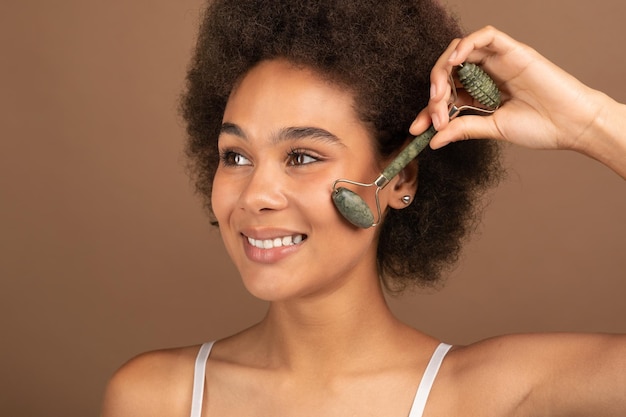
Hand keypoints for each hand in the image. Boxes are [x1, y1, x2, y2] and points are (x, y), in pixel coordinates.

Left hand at [410, 26, 613, 151]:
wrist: (571, 125)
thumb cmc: (539, 126)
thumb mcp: (493, 128)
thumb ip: (464, 128)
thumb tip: (433, 140)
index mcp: (480, 93)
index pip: (445, 95)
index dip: (428, 109)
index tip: (417, 128)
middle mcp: (485, 74)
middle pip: (447, 70)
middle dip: (434, 91)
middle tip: (435, 113)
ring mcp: (498, 61)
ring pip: (460, 50)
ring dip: (443, 70)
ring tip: (441, 93)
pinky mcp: (512, 50)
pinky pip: (485, 36)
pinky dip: (466, 45)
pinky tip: (455, 63)